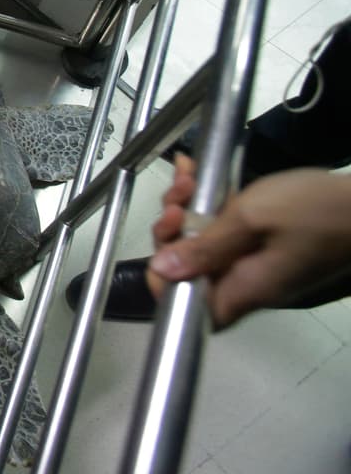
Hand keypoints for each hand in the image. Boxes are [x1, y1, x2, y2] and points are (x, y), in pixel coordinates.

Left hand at [147, 154, 350, 327]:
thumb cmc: (319, 210)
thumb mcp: (252, 219)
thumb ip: (204, 247)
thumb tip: (163, 272)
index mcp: (244, 289)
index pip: (187, 307)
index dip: (164, 280)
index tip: (162, 241)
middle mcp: (248, 285)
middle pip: (190, 270)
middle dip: (174, 230)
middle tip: (180, 196)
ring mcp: (258, 265)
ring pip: (204, 244)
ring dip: (187, 209)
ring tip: (189, 177)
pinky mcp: (266, 245)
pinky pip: (226, 230)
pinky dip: (208, 203)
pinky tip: (198, 174)